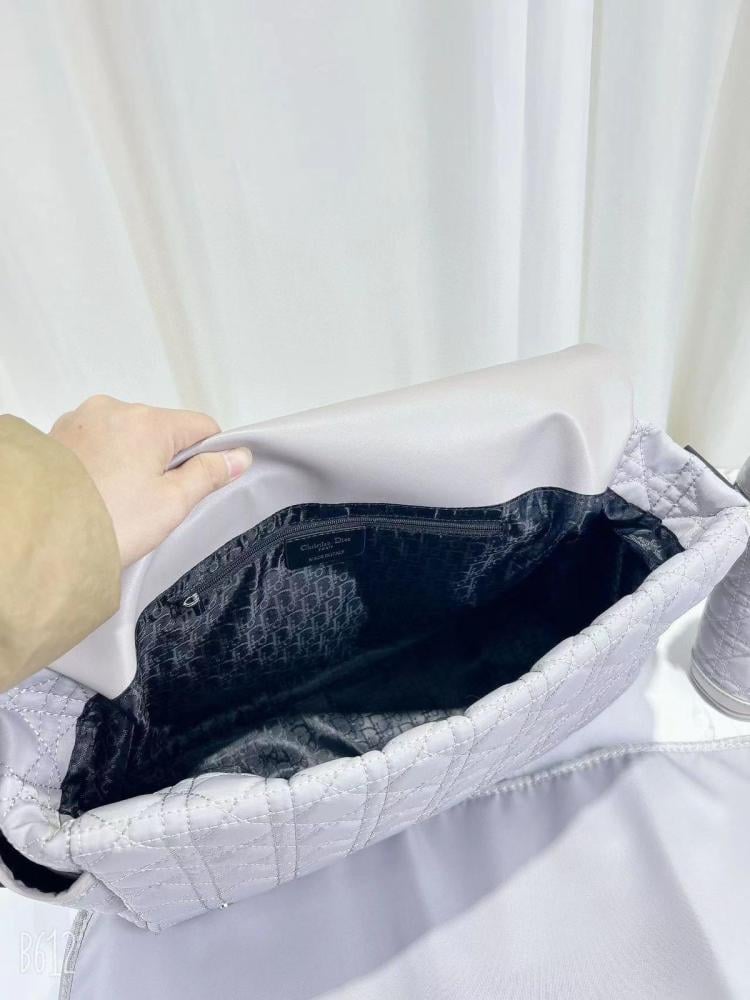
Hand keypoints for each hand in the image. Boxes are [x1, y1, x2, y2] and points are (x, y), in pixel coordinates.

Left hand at [49, 396, 251, 566]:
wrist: (42, 540)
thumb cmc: (108, 523)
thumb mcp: (172, 503)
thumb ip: (209, 474)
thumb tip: (238, 456)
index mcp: (147, 421)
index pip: (201, 426)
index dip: (209, 456)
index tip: (201, 484)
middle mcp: (112, 410)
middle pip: (162, 431)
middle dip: (166, 461)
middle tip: (155, 503)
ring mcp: (81, 420)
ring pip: (128, 437)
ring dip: (133, 461)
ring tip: (120, 501)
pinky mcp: (58, 436)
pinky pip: (98, 443)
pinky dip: (104, 463)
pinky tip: (99, 493)